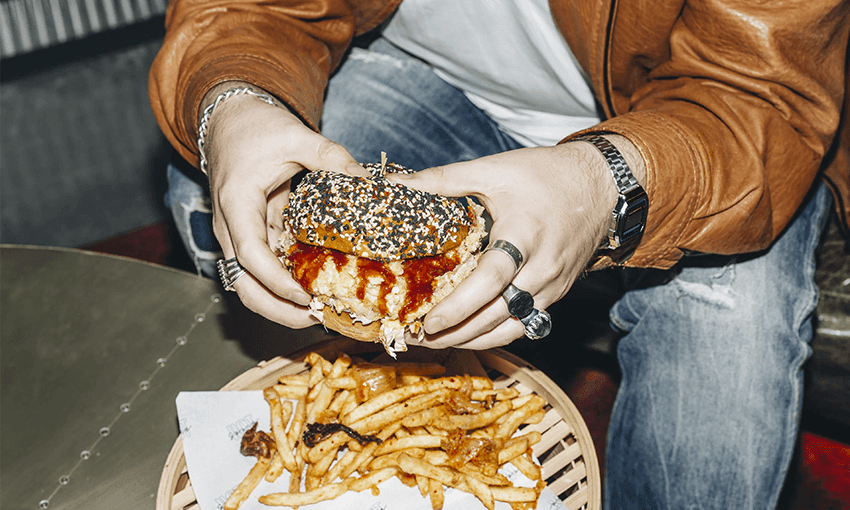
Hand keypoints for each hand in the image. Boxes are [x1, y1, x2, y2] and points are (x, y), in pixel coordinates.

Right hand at [202, 83, 366, 326]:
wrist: (228, 120)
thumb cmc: (255, 126)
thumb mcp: (295, 136)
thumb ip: (332, 158)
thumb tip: (370, 182)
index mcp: (237, 205)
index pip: (251, 257)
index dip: (277, 283)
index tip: (306, 296)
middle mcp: (231, 228)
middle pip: (243, 286)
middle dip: (278, 310)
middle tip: (317, 318)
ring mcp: (240, 237)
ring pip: (251, 285)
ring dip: (282, 304)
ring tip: (323, 312)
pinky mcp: (253, 237)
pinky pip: (265, 271)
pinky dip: (286, 286)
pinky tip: (318, 291)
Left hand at [390, 139, 637, 348]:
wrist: (602, 186)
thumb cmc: (547, 174)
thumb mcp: (492, 170)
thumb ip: (443, 179)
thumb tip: (396, 183)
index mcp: (523, 237)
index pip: (489, 282)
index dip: (457, 306)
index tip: (428, 321)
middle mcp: (540, 269)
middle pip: (496, 315)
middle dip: (455, 333)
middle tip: (417, 337)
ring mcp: (551, 286)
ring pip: (510, 329)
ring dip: (472, 340)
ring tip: (436, 342)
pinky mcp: (556, 294)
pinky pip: (524, 324)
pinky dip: (494, 334)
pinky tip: (468, 334)